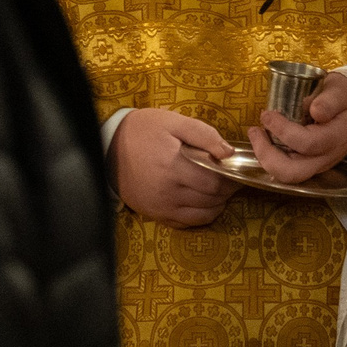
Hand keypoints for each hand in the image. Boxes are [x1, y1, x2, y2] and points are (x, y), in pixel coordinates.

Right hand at [110, 106, 236, 226]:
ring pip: (202, 215)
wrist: (108, 147)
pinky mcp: (154, 215)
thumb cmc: (143, 130)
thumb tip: (229, 152)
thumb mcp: (174, 122)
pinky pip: (186, 223)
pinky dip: (201, 215)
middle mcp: (167, 192)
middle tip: (233, 177)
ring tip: (220, 188)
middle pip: (211, 199)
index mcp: (173, 167)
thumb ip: (204, 135)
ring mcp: (160, 207)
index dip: (232, 178)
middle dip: (228, 190)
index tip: (238, 169)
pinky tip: (204, 201)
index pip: (214, 182)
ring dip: (217, 204)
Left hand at [249, 71, 346, 183]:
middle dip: (267, 155)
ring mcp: (318, 164)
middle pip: (292, 172)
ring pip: (288, 176)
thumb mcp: (340, 90)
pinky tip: (267, 141)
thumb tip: (315, 110)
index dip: (283, 130)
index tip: (268, 114)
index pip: (307, 143)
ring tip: (257, 135)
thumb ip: (329, 100)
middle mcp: (326, 157)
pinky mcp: (311, 165)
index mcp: (336, 137)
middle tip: (255, 131)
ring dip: (266, 158)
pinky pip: (288, 170)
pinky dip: (272, 158)